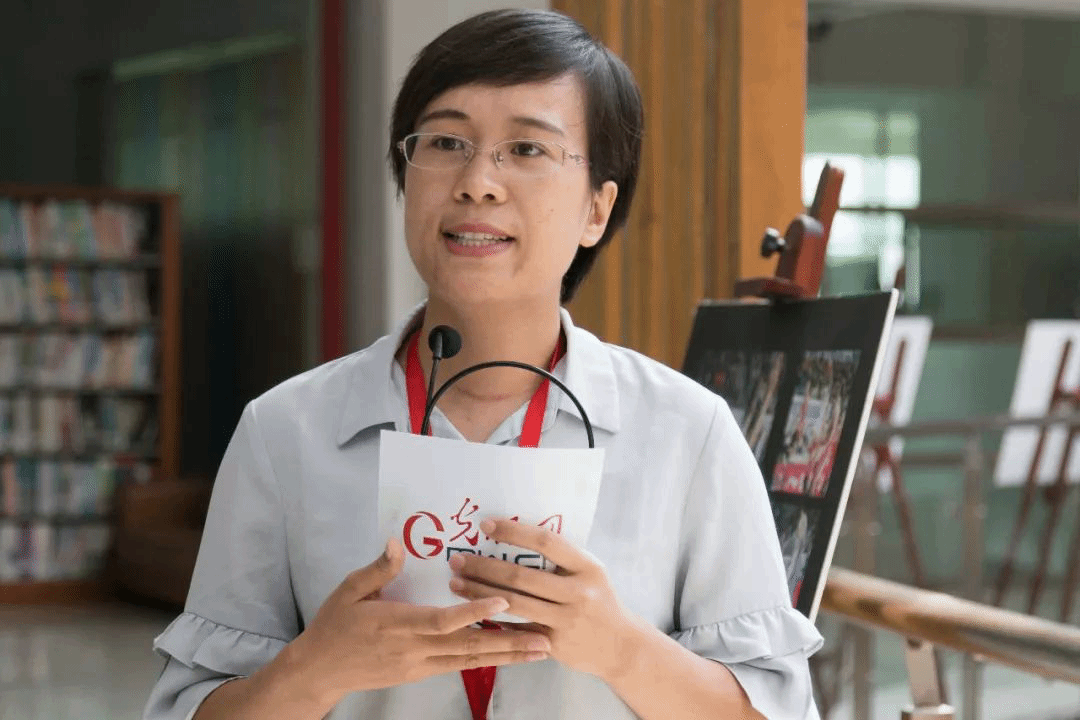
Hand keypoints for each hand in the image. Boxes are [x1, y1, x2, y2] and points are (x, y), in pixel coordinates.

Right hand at [287, 538, 552, 703]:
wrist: (319, 670)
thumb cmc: (335, 625)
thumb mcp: (349, 590)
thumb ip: (378, 570)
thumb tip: (396, 543)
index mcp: (397, 625)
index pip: (442, 621)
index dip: (474, 613)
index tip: (504, 602)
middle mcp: (414, 649)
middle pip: (468, 648)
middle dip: (509, 644)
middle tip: (544, 639)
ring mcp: (419, 665)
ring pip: (470, 660)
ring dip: (507, 656)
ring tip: (540, 650)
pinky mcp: (420, 673)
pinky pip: (459, 665)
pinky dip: (486, 659)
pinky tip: (509, 655)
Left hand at [447, 519, 645, 680]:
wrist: (620, 646)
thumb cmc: (598, 600)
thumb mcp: (590, 573)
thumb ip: (562, 558)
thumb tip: (515, 534)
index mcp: (587, 567)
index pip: (546, 541)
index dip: (513, 532)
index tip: (485, 525)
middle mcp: (578, 593)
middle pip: (521, 576)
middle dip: (483, 567)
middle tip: (457, 559)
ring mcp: (566, 620)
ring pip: (512, 604)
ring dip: (479, 593)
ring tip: (455, 583)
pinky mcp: (554, 644)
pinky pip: (516, 628)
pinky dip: (492, 618)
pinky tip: (470, 610)